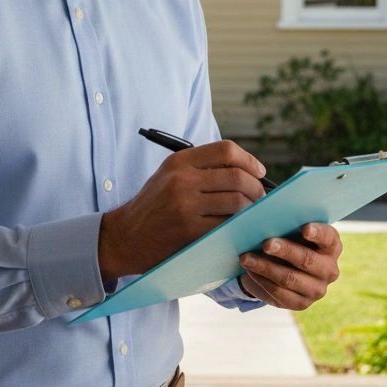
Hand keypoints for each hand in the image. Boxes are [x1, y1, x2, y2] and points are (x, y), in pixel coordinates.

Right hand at [99, 140, 266, 279]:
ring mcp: (185, 205)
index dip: (249, 160)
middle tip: (261, 198)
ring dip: (252, 209)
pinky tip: (240, 228)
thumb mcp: (169, 176)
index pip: (226, 150)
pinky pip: (227, 224)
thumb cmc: (154, 206)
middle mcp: (182, 179)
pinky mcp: (188, 229)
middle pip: (237, 177)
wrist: (125, 236)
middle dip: (257, 188)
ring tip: (252, 214)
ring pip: (237, 202)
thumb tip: (245, 169)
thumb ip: (201, 168)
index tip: (259, 172)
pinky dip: (240, 226)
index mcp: (179, 161)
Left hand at [237, 222, 341, 309]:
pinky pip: (279, 293)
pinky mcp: (301, 303)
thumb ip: (285, 225)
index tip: (304, 228)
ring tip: (246, 258)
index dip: (317, 233)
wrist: (282, 266)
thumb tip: (266, 221)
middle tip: (265, 243)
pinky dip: (262, 281)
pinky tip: (249, 272)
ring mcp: (317, 289)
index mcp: (331, 246)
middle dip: (285, 250)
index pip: (328, 238)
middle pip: (307, 259)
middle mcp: (329, 269)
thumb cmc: (287, 239)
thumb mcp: (290, 230)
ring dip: (265, 267)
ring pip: (290, 278)